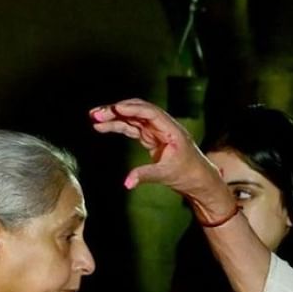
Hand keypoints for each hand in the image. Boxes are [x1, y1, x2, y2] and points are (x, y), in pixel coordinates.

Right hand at [89, 99, 236, 221]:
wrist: (197, 179)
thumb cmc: (188, 174)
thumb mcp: (166, 174)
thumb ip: (145, 175)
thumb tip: (127, 183)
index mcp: (171, 129)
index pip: (150, 113)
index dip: (133, 109)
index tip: (116, 108)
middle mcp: (163, 126)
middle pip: (138, 111)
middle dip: (117, 110)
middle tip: (97, 114)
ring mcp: (156, 131)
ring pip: (132, 118)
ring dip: (114, 117)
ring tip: (94, 118)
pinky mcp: (150, 138)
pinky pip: (132, 128)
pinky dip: (118, 126)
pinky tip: (102, 127)